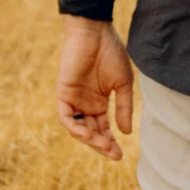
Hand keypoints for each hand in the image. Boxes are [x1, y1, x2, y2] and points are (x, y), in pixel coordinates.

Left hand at [55, 17, 134, 160]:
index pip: (103, 128)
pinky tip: (89, 134)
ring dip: (90, 140)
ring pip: (78, 129)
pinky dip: (76, 128)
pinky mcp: (63, 94)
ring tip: (103, 145)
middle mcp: (85, 104)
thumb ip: (123, 108)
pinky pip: (67, 118)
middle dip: (102, 145)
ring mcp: (74, 100)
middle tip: (114, 154)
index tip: (120, 156)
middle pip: (91, 132)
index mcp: (99, 102)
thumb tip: (126, 133)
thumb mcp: (123, 84)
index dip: (110, 142)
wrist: (96, 33)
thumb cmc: (111, 53)